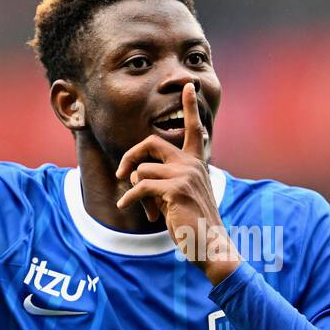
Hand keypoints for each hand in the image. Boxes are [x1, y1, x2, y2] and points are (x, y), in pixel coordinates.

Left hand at [115, 83, 241, 284]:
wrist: (209, 244)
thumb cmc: (192, 223)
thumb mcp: (179, 195)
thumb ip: (163, 178)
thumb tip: (133, 174)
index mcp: (196, 163)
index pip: (194, 129)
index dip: (189, 106)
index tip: (188, 85)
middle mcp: (192, 164)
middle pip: (151, 143)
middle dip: (130, 156)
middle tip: (120, 174)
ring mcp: (184, 175)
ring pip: (141, 171)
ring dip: (134, 190)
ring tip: (144, 208)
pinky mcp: (174, 190)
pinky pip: (139, 186)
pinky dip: (130, 198)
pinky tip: (127, 207)